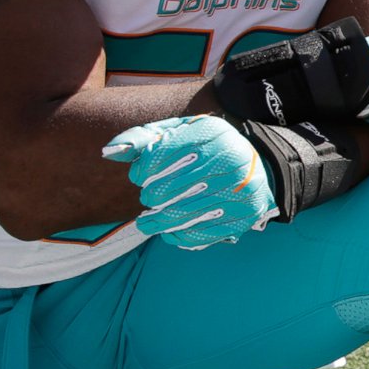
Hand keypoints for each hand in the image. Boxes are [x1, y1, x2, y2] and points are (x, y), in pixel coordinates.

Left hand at [102, 117, 275, 247]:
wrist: (259, 164)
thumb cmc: (207, 148)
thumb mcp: (180, 133)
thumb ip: (143, 138)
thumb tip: (109, 152)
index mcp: (211, 134)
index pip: (157, 157)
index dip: (142, 170)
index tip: (142, 175)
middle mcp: (229, 160)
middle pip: (165, 190)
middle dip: (150, 196)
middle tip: (150, 197)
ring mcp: (239, 190)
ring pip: (180, 215)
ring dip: (158, 221)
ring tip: (149, 221)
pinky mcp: (244, 215)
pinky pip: (200, 233)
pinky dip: (179, 235)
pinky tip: (172, 231)